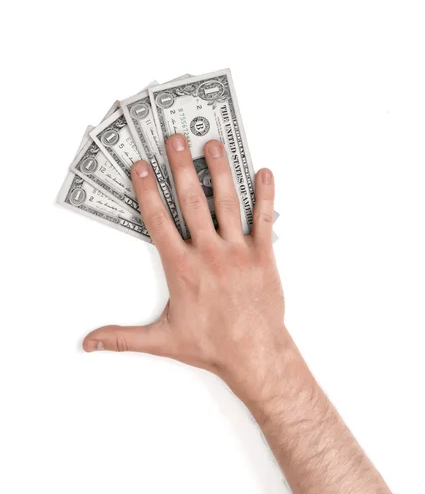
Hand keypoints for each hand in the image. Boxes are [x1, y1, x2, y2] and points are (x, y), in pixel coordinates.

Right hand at [83, 134, 287, 402]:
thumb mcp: (161, 340)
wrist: (254, 354)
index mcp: (181, 267)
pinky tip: (264, 172)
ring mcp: (238, 252)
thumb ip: (122, 337)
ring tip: (212, 143)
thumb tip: (89, 342)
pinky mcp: (263, 256)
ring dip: (220, 170)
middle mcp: (209, 253)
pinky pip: (264, 219)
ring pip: (227, 203)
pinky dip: (265, 194)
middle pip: (191, 201)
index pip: (158, 221)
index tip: (141, 166)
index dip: (147, 191)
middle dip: (181, 167)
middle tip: (175, 139)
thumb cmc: (210, 346)